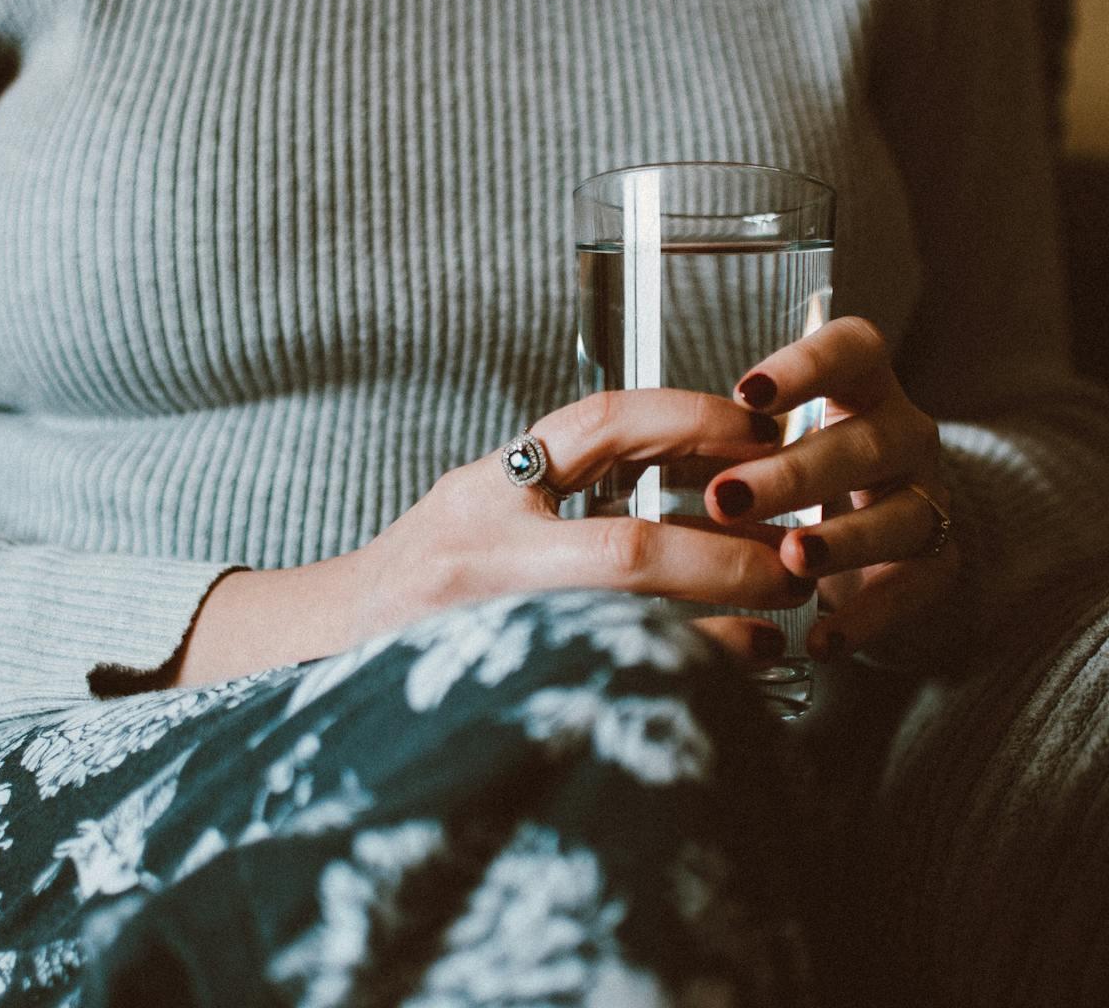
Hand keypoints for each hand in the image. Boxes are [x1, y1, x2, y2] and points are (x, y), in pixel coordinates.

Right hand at [173, 389, 808, 686]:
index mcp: (485, 488)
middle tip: (793, 561)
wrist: (315, 651)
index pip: (598, 425)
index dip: (690, 417)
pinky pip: (601, 687)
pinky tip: (726, 685)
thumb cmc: (420, 580)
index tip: (759, 431)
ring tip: (778, 630)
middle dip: (725, 555)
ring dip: (717, 633)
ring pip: (623, 632)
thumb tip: (710, 479)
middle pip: (626, 547)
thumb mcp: (481, 506)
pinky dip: (676, 682)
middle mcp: (479, 551)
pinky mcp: (491, 690)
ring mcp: (481, 629)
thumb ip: (570, 489)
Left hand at [705, 317, 958, 660]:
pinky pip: (914, 588)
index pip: (854, 349)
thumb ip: (723, 444)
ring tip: (791, 559)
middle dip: (796, 471)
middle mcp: (903, 436)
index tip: (747, 395)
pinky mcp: (936, 564)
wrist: (872, 552)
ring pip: (904, 514)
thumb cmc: (799, 483)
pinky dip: (866, 615)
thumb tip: (634, 453)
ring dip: (844, 538)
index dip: (807, 366)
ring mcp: (927, 499)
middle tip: (727, 497)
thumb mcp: (764, 449)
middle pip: (868, 440)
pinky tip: (820, 639)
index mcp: (860, 388)